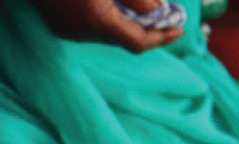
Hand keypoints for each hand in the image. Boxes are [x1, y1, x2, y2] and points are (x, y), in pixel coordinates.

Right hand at [29, 0, 184, 51]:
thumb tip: (157, 9)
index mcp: (98, 22)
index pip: (139, 42)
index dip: (162, 37)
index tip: (180, 29)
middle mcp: (83, 33)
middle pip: (124, 39)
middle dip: (147, 29)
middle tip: (167, 15)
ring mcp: (67, 31)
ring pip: (107, 34)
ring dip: (127, 23)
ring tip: (143, 9)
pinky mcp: (58, 24)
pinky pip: (91, 27)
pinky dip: (109, 19)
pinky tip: (114, 5)